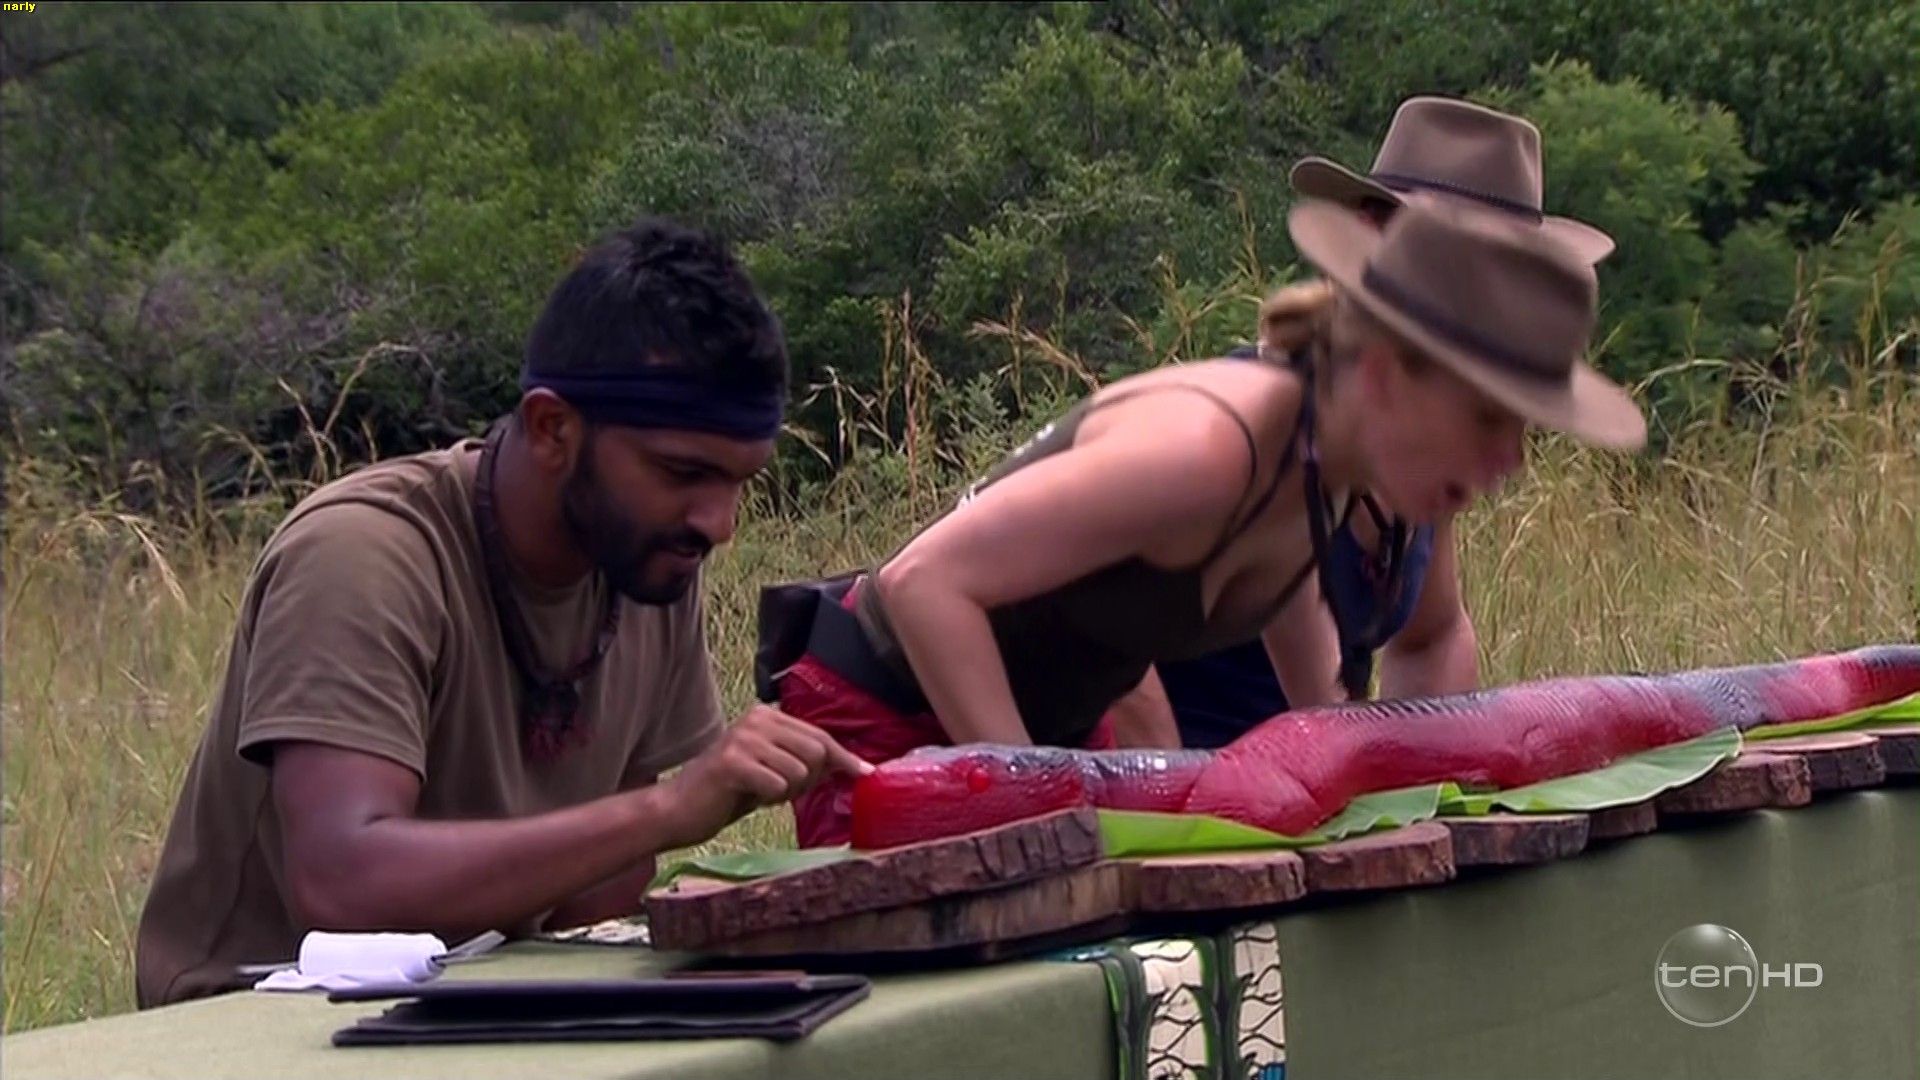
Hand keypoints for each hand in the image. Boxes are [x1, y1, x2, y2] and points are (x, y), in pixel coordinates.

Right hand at [657, 706, 870, 847]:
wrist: (679, 809)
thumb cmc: (729, 791)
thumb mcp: (774, 770)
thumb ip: (808, 762)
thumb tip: (859, 767)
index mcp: (767, 716)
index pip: (820, 736)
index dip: (844, 758)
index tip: (865, 773)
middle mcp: (756, 719)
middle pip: (816, 752)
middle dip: (808, 781)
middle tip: (779, 790)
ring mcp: (743, 738)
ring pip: (799, 772)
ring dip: (785, 792)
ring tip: (758, 791)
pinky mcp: (731, 762)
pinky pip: (777, 787)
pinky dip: (768, 799)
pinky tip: (746, 796)